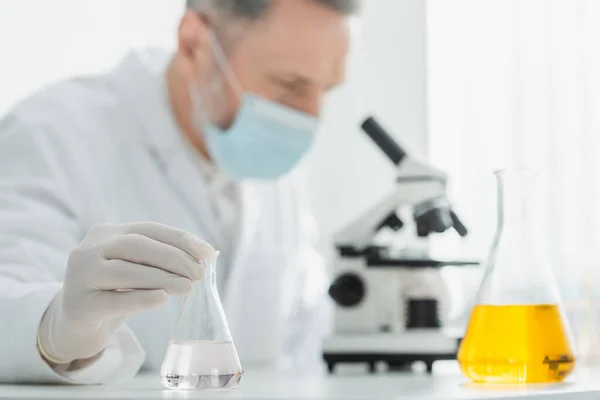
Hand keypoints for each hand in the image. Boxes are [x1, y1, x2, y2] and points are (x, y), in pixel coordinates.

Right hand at [38, 222, 213, 363]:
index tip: (207, 253)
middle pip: (136, 246)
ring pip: (126, 271)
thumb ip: (160, 261)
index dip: (180, 239)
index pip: (149, 229)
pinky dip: (141, 298)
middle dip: (173, 258)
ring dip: (162, 278)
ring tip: (188, 287)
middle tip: (199, 274)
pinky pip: (115, 300)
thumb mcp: (135, 270)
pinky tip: (162, 299)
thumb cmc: (114, 292)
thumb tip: (204, 257)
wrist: (75, 323)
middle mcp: (90, 249)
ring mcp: (81, 275)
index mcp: (107, 233)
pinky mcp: (80, 304)